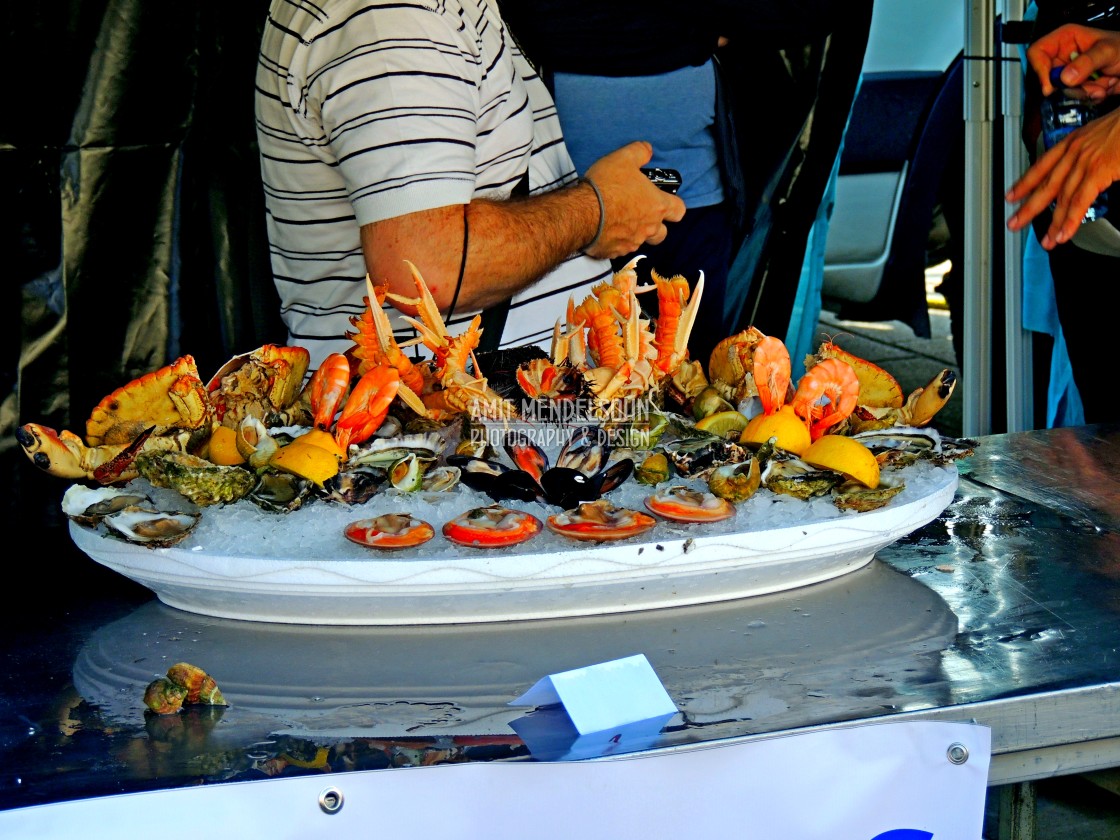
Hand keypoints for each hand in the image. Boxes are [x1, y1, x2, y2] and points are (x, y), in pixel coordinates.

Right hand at [581, 141, 686, 259]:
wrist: (583, 213)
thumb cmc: (607, 186)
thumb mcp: (624, 158)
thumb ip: (640, 152)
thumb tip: (648, 150)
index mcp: (656, 206)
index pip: (678, 211)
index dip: (674, 207)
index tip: (664, 201)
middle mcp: (648, 228)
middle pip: (662, 234)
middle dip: (656, 226)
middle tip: (641, 214)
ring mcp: (632, 242)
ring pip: (640, 242)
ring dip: (634, 234)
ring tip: (619, 221)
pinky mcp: (615, 252)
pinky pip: (620, 249)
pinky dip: (615, 241)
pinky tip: (604, 230)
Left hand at [1006, 106, 1119, 247]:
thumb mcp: (1104, 137)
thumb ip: (1091, 157)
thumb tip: (1088, 176)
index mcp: (1075, 140)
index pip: (1042, 165)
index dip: (1025, 182)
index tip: (1012, 195)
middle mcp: (1075, 149)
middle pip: (1046, 184)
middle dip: (1028, 207)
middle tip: (1014, 223)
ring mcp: (1085, 160)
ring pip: (1062, 197)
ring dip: (1053, 223)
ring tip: (1047, 241)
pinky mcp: (1098, 170)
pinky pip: (1080, 200)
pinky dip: (1071, 220)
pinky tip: (1063, 234)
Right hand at [1028, 23, 1119, 99]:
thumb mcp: (1108, 50)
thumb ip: (1087, 62)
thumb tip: (1064, 78)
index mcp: (1066, 39)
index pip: (1037, 52)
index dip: (1040, 69)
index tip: (1050, 86)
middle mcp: (1064, 57)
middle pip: (1048, 77)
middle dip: (1069, 86)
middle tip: (1086, 86)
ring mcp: (1070, 73)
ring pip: (1061, 91)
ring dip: (1083, 92)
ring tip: (1101, 85)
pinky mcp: (1077, 87)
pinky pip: (1072, 99)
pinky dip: (1089, 97)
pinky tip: (1102, 88)